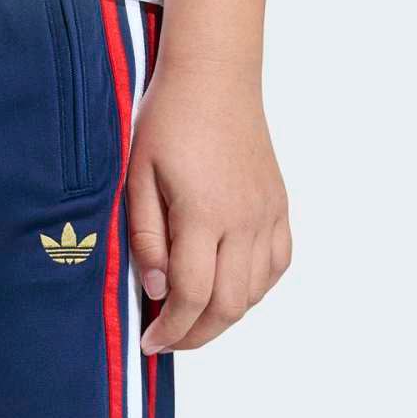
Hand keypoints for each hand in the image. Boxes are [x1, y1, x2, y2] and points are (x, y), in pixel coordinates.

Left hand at [128, 57, 290, 354]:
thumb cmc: (168, 120)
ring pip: (255, 291)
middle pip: (228, 306)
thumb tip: (156, 289)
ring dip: (224, 316)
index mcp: (204, 214)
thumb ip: (146, 238)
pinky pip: (277, 265)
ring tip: (193, 318)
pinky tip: (228, 288)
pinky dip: (253, 289)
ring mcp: (267, 214)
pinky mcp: (279, 206)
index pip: (192, 296)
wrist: (214, 76)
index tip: (150, 341)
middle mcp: (244, 219)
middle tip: (169, 340)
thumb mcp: (137, 178)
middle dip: (196, 335)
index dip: (170, 329)